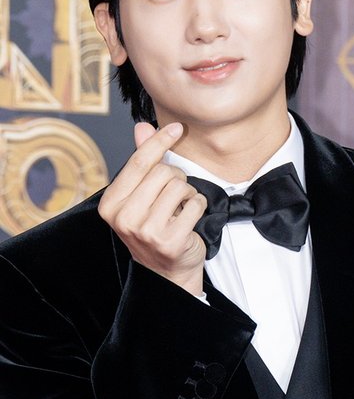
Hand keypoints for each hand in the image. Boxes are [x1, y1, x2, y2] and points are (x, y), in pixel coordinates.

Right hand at [98, 122, 206, 295]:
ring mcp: (146, 232)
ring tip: (180, 208)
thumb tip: (142, 126)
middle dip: (176, 177)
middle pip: (162, 172)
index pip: (138, 162)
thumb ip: (142, 161)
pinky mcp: (170, 241)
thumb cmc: (154, 227)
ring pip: (180, 186)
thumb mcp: (142, 194)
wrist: (167, 272)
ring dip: (188, 193)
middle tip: (174, 195)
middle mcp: (124, 219)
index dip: (159, 141)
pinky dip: (199, 206)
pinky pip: (196, 203)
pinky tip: (189, 219)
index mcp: (111, 204)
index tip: (177, 127)